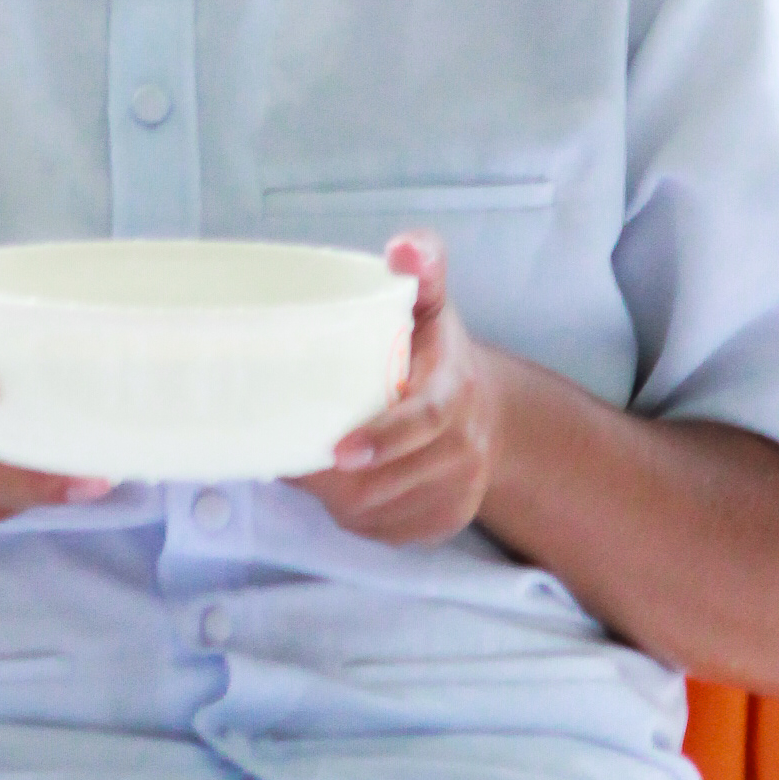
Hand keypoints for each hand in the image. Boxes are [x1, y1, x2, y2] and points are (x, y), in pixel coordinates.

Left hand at [291, 234, 499, 546]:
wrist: (489, 413)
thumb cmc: (438, 350)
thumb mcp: (432, 301)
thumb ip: (422, 265)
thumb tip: (401, 248)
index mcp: (455, 389)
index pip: (425, 420)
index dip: (384, 436)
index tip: (339, 449)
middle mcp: (464, 449)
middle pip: (388, 477)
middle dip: (332, 474)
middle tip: (288, 447)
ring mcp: (456, 493)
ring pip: (379, 510)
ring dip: (335, 495)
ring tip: (306, 462)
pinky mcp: (442, 524)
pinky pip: (385, 531)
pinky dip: (354, 514)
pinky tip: (338, 486)